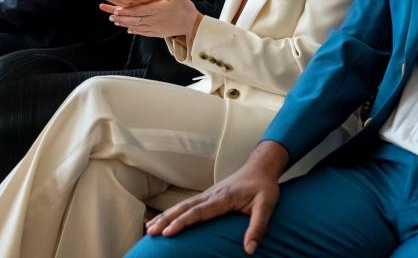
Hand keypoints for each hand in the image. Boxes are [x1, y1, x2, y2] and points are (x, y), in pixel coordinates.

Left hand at [99, 0, 197, 36]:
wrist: (193, 25)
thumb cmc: (185, 8)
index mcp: (157, 9)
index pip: (138, 10)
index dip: (126, 10)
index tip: (116, 8)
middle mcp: (154, 20)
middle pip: (134, 19)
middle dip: (122, 17)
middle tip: (111, 15)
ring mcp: (155, 28)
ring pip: (137, 27)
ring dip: (125, 24)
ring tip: (116, 22)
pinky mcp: (158, 33)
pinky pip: (144, 33)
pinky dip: (135, 31)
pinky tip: (129, 29)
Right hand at [145, 141, 288, 253]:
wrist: (261, 167)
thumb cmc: (264, 186)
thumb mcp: (267, 206)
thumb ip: (257, 227)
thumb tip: (249, 250)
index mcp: (224, 197)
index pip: (199, 211)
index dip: (183, 222)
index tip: (169, 231)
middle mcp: (212, 194)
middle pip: (185, 207)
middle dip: (167, 219)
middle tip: (151, 231)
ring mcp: (209, 193)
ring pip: (183, 204)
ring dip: (166, 215)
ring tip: (150, 228)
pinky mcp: (209, 195)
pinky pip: (188, 204)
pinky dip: (174, 211)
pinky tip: (165, 219)